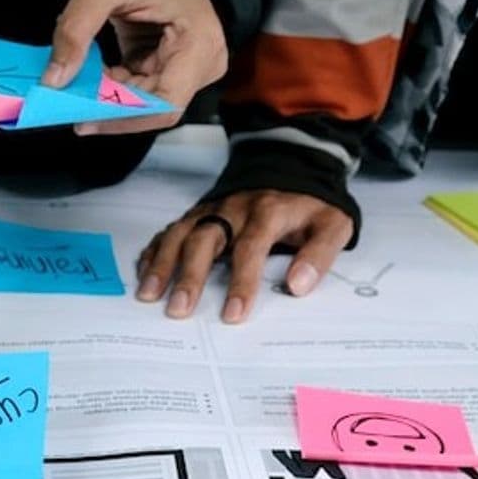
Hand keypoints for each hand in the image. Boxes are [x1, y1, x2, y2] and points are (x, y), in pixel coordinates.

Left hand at [43, 0, 225, 134]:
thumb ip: (74, 34)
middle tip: (67, 106)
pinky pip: (138, 87)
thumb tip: (54, 81)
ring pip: (143, 101)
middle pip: (154, 107)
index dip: (123, 118)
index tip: (84, 119)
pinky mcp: (169, 61)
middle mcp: (203, 60)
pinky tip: (88, 74)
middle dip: (111, 108)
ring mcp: (188, 63)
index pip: (164, 104)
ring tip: (74, 85)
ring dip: (108, 97)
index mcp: (199, 45)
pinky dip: (111, 84)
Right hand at [137, 190, 354, 322]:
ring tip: (149, 295)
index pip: (251, 247)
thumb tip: (298, 286)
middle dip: (189, 276)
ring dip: (162, 264)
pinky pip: (171, 230)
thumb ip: (319, 254)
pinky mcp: (198, 212)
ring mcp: (211, 209)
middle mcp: (234, 208)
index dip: (242, 282)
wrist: (292, 164)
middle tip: (179, 310)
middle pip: (205, 239)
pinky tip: (144, 274)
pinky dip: (155, 251)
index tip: (234, 315)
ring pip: (180, 233)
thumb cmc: (310, 205)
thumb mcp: (333, 224)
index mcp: (268, 212)